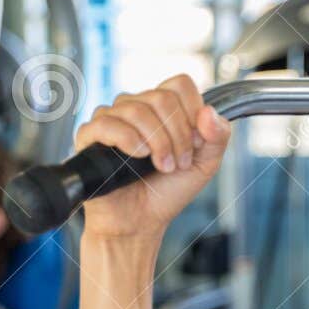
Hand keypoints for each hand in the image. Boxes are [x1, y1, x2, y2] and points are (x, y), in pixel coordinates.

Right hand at [76, 74, 230, 240]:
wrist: (140, 224)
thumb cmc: (166, 193)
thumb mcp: (204, 165)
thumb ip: (218, 137)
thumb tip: (208, 111)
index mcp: (161, 108)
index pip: (179, 84)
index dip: (192, 111)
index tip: (196, 142)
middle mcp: (136, 108)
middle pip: (162, 97)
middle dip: (178, 135)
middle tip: (178, 164)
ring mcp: (111, 119)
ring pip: (137, 109)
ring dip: (157, 141)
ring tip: (162, 166)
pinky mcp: (90, 137)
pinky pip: (107, 123)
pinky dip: (128, 139)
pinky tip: (139, 156)